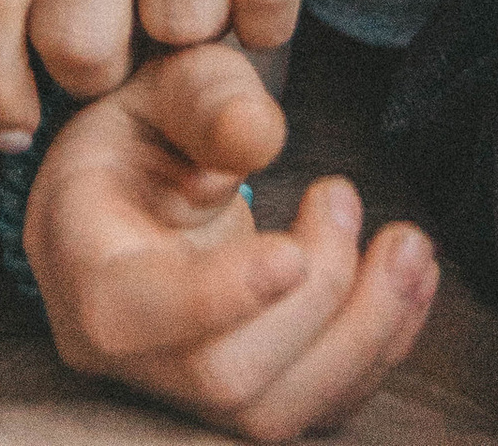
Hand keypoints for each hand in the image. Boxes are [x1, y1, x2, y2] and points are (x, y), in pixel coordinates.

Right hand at [25, 46, 435, 439]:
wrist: (136, 188)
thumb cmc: (143, 128)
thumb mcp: (158, 84)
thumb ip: (203, 99)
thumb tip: (258, 138)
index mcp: (85, 270)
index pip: (132, 314)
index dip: (217, 297)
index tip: (291, 253)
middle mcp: (128, 355)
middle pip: (224, 374)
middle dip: (316, 299)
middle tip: (345, 194)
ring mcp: (184, 391)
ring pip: (275, 413)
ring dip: (366, 334)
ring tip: (411, 245)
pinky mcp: (242, 400)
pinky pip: (312, 409)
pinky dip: (377, 353)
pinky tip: (412, 282)